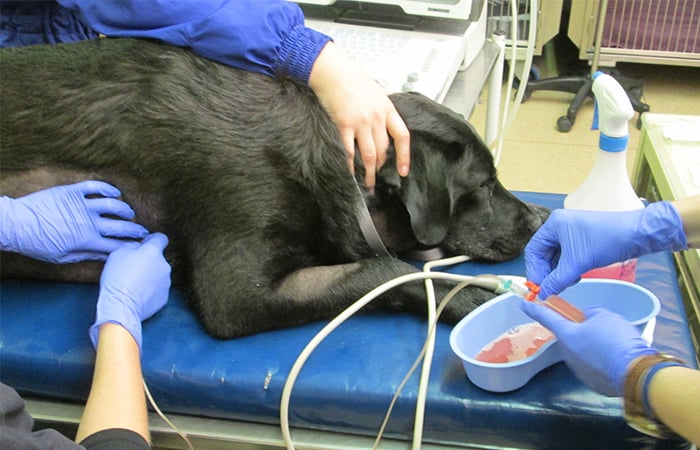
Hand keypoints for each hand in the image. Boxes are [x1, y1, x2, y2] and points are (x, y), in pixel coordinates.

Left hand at [0, 181, 148, 262]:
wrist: (16, 224)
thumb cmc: (38, 245)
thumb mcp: (63, 257)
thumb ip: (88, 255)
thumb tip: (107, 256)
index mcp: (87, 241)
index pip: (117, 245)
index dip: (131, 246)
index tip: (140, 246)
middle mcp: (89, 222)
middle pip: (121, 226)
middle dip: (136, 230)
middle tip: (144, 231)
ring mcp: (82, 205)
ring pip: (113, 205)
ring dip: (125, 209)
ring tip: (130, 212)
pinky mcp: (73, 192)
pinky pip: (96, 187)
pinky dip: (108, 188)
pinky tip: (115, 192)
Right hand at [90, 233, 170, 351]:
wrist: (121, 306)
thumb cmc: (117, 278)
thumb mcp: (117, 253)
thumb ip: (131, 245)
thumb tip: (137, 247)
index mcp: (154, 251)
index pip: (161, 238)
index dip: (151, 240)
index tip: (144, 244)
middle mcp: (164, 265)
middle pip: (158, 258)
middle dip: (148, 260)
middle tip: (132, 268)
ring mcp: (166, 282)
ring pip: (158, 274)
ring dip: (149, 275)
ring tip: (133, 283)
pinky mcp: (164, 297)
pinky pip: (158, 289)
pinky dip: (150, 289)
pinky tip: (138, 294)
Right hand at [309, 42, 410, 189]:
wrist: (332, 70)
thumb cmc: (350, 78)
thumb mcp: (375, 92)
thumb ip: (380, 110)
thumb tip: (382, 125)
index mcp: (387, 109)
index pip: (402, 136)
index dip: (404, 156)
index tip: (403, 171)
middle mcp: (376, 117)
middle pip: (384, 149)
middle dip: (381, 167)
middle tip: (376, 179)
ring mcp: (361, 122)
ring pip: (369, 154)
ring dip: (368, 172)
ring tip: (366, 183)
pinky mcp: (344, 125)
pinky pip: (349, 151)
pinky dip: (350, 166)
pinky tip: (349, 173)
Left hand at [520, 300, 655, 395]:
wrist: (634, 372)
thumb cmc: (616, 340)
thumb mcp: (605, 316)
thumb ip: (592, 314)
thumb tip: (589, 317)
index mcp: (566, 334)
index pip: (546, 317)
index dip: (534, 308)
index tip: (523, 304)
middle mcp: (568, 353)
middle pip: (569, 337)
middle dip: (579, 331)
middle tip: (598, 327)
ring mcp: (579, 370)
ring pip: (582, 352)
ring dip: (591, 347)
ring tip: (612, 344)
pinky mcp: (592, 381)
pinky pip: (593, 365)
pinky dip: (601, 361)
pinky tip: (615, 358)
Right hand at [525, 202, 686, 297]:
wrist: (636, 234)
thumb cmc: (608, 240)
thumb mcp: (578, 263)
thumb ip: (557, 280)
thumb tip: (544, 293)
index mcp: (554, 224)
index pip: (533, 250)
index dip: (534, 270)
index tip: (538, 287)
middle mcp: (560, 226)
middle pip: (544, 254)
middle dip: (547, 273)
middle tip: (550, 289)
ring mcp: (571, 232)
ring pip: (556, 257)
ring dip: (558, 272)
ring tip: (566, 283)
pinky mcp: (582, 239)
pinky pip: (567, 256)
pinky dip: (568, 268)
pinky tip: (574, 277)